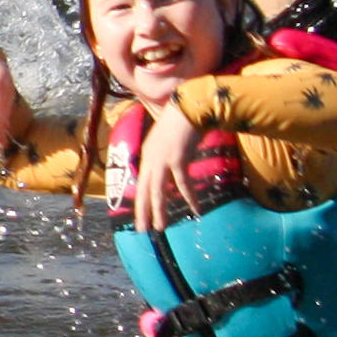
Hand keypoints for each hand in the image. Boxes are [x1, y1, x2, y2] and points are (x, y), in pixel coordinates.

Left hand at [129, 98, 201, 230]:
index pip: (143, 182)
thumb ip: (167, 155)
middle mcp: (151, 159)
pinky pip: (183, 185)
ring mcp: (162, 160)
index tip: (141, 213)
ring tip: (160, 227)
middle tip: (142, 230)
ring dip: (159, 211)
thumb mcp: (168, 140)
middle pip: (145, 190)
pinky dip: (189, 198)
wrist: (189, 107)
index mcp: (147, 155)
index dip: (142, 199)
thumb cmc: (182, 122)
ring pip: (158, 192)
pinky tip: (195, 210)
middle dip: (142, 212)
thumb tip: (174, 168)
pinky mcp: (177, 160)